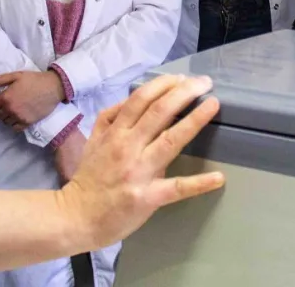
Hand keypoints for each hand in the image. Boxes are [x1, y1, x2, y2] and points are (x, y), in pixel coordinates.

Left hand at [0, 70, 65, 128]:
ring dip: (6, 117)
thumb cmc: (34, 79)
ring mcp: (19, 117)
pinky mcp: (27, 123)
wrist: (53, 87)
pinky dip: (14, 124)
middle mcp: (10, 109)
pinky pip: (15, 128)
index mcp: (6, 97)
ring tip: (13, 110)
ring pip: (5, 122)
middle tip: (5, 104)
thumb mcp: (16, 75)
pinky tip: (18, 117)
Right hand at [57, 74, 223, 252]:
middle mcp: (127, 147)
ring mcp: (139, 172)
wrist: (77, 216)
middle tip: (205, 82)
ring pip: (170, 140)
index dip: (164, 84)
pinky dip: (198, 183)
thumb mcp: (94, 139)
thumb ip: (111, 117)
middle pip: (158, 112)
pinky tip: (218, 177)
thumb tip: (134, 99)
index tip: (183, 78)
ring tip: (213, 105)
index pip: (140, 99)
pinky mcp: (148, 198)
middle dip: (184, 92)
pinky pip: (176, 188)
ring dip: (194, 121)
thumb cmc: (89, 176)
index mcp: (115, 132)